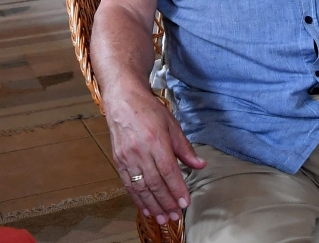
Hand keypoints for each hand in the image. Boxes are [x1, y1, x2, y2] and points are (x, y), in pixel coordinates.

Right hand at [107, 86, 205, 224]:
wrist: (123, 100)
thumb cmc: (149, 110)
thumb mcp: (172, 125)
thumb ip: (185, 148)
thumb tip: (200, 165)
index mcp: (156, 141)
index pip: (168, 171)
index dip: (177, 189)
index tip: (185, 203)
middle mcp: (140, 151)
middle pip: (155, 183)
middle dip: (166, 203)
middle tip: (176, 216)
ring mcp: (127, 157)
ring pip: (141, 188)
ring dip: (153, 206)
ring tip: (164, 219)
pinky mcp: (118, 161)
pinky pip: (128, 185)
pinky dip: (138, 199)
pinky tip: (146, 209)